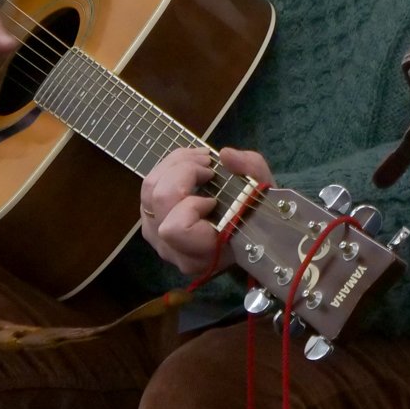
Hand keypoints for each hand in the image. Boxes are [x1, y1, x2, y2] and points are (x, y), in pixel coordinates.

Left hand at [140, 146, 273, 274]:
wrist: (248, 235)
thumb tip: (225, 155)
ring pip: (147, 194)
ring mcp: (157, 240)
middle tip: (208, 164)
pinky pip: (145, 194)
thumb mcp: (264, 191)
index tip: (215, 199)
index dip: (192, 205)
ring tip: (198, 160)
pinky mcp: (151, 225)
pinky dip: (166, 172)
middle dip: (183, 171)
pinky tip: (187, 168)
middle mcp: (174, 251)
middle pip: (159, 201)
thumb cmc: (256, 217)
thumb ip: (251, 171)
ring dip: (172, 167)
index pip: (176, 228)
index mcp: (203, 253)